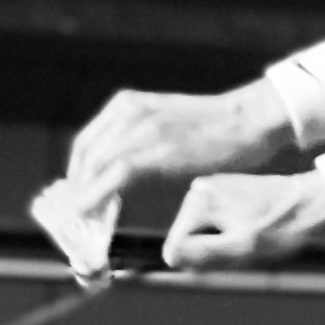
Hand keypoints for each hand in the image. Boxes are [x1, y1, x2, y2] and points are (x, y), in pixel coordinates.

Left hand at [67, 83, 285, 211]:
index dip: (76, 174)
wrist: (249, 121)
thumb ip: (140, 142)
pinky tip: (91, 212)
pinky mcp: (159, 148)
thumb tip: (119, 175)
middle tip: (77, 216)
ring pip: (96, 166)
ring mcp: (144, 128)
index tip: (75, 198)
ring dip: (84, 196)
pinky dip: (98, 195)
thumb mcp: (166, 126)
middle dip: (76, 188)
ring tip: (84, 220)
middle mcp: (129, 111)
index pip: (86, 142)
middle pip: (86, 156)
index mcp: (128, 104)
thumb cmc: (216, 129)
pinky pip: (116, 175)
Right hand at [163, 171, 324, 271]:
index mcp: (199, 200)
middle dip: (214, 252)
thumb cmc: (283, 227)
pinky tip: (256, 230)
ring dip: (225, 245)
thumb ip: (202, 253)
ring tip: (254, 237)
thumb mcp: (242, 247)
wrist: (314, 203)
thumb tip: (170, 258)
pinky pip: (217, 228)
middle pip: (190, 241)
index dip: (203, 261)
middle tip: (247, 245)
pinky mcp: (226, 195)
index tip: (233, 253)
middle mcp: (200, 190)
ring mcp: (213, 191)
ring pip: (204, 236)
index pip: (177, 249)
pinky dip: (234, 235)